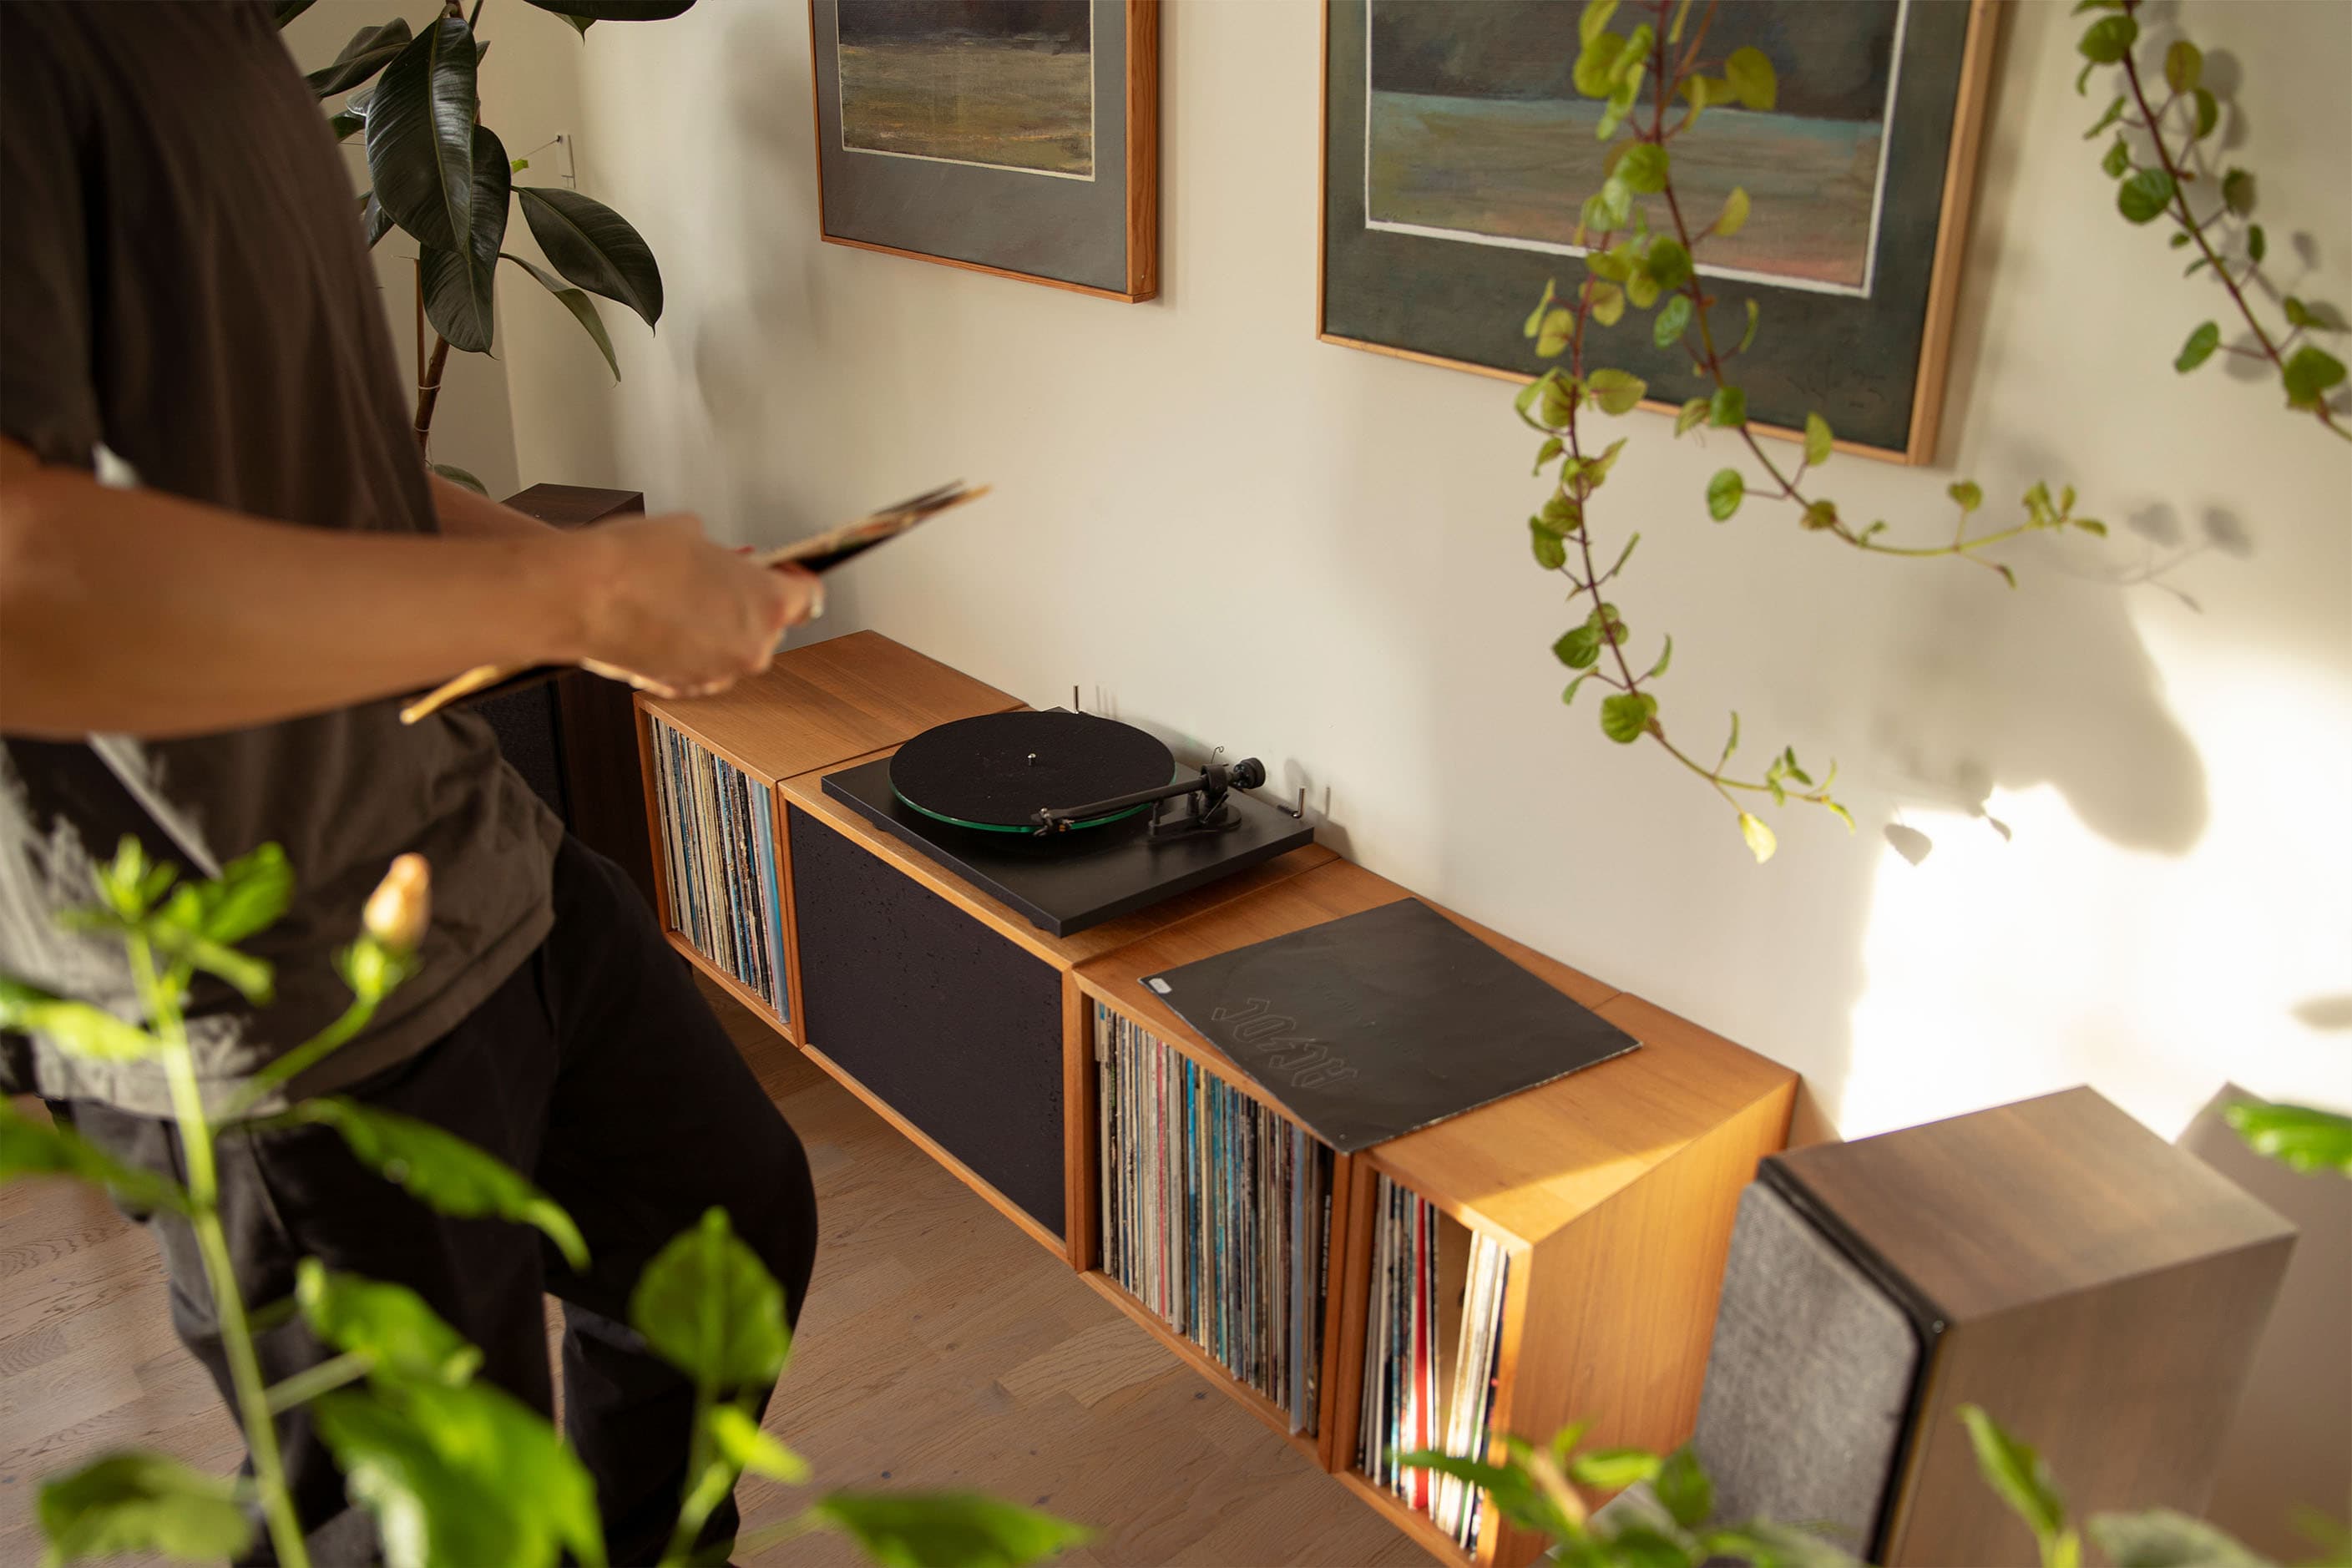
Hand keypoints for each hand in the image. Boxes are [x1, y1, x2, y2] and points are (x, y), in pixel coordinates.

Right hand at [569, 513, 819, 698]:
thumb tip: (714, 561)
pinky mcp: (681, 688)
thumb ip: (718, 554)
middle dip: (746, 604)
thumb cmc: (632, 561)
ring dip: (714, 628)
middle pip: (767, 625)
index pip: (808, 595)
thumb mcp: (690, 533)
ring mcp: (716, 674)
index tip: (783, 570)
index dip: (794, 579)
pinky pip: (697, 666)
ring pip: (730, 648)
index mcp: (767, 604)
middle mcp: (751, 648)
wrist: (578, 594)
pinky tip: (656, 622)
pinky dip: (685, 648)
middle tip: (717, 580)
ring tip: (675, 599)